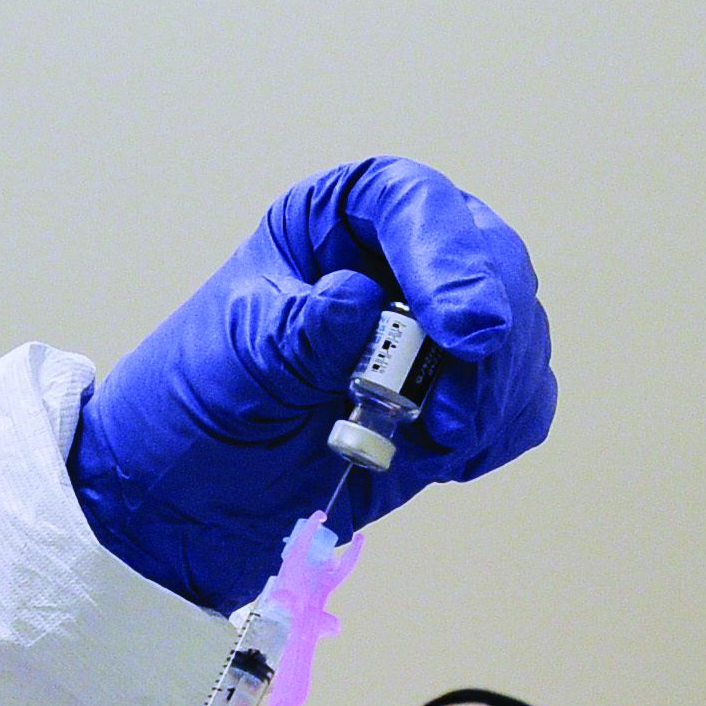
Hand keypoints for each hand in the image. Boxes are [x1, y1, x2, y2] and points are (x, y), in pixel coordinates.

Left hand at [71, 156, 555, 612]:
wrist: (187, 501)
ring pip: (517, 336)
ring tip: (429, 442)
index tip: (465, 332)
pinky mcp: (458, 396)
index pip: (413, 205)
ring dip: (492, 395)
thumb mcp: (234, 363)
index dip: (450, 258)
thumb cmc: (195, 407)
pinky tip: (443, 457)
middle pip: (490, 262)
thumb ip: (301, 334)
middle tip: (452, 411)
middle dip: (489, 338)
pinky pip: (518, 400)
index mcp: (333, 223)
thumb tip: (361, 301)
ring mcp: (436, 329)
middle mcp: (397, 261)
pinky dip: (496, 430)